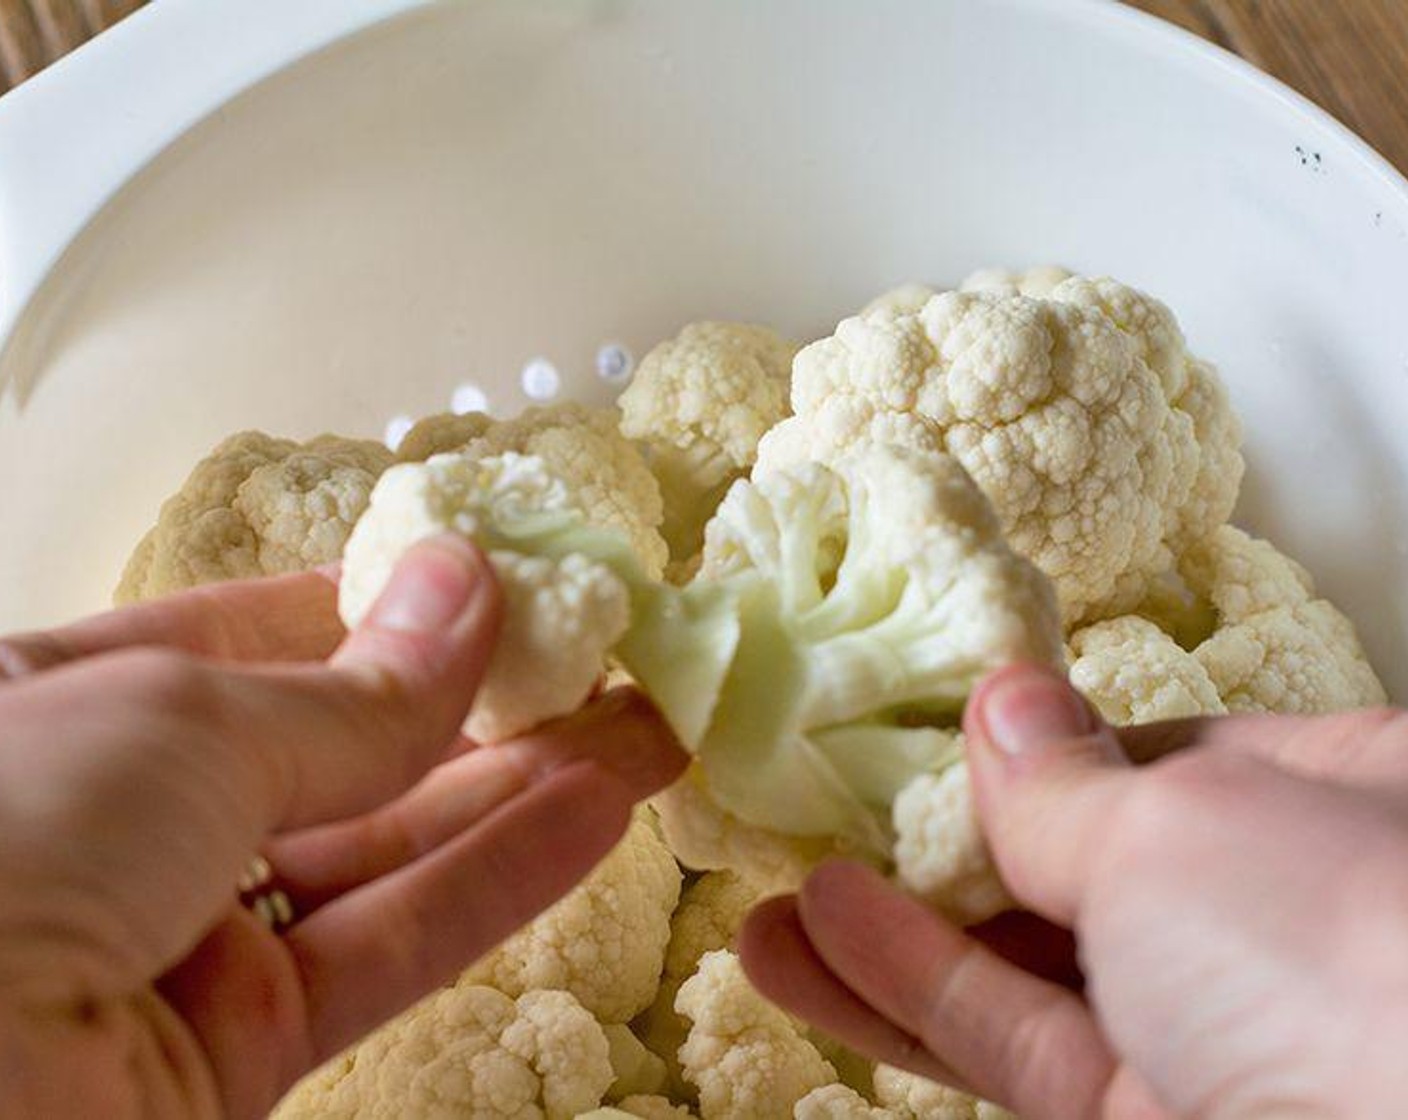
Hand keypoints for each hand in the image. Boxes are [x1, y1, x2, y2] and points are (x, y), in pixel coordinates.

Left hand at [0, 538, 685, 1119]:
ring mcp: (172, 945)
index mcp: (47, 703)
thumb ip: (350, 689)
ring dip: (516, 788)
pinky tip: (595, 813)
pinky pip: (381, 950)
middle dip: (473, 699)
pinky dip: (494, 882)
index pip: (241, 638)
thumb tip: (468, 589)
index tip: (494, 579)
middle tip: (599, 654)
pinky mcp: (231, 1053)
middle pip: (328, 751)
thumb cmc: (8, 839)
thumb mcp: (181, 723)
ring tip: (640, 727)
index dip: (374, 607)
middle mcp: (111, 822)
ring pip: (374, 852)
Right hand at [740, 663, 1407, 1118]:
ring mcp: (1218, 1034)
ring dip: (893, 930)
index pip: (1181, 756)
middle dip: (950, 842)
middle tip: (833, 809)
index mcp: (1345, 803)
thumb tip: (1005, 706)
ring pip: (1029, 969)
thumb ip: (1067, 779)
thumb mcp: (1182, 822)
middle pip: (1087, 868)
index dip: (1055, 741)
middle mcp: (1287, 920)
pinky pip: (1011, 1044)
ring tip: (777, 892)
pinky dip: (909, 994)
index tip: (945, 730)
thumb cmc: (1331, 941)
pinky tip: (808, 944)